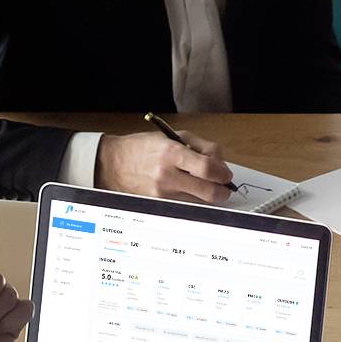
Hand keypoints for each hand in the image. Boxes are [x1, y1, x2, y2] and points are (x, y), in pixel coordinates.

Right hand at [98, 129, 234, 202]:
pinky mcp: (157, 204)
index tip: (227, 174)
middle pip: (206, 191)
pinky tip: (190, 191)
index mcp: (172, 153)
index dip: (223, 173)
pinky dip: (192, 200)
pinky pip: (183, 205)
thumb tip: (221, 162)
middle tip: (225, 187)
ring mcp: (161, 193)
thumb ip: (201, 146)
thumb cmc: (144, 147)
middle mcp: (167, 175)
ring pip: (197, 202)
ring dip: (208, 196)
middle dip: (222, 191)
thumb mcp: (173, 136)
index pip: (207, 168)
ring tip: (207, 186)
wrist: (113, 164)